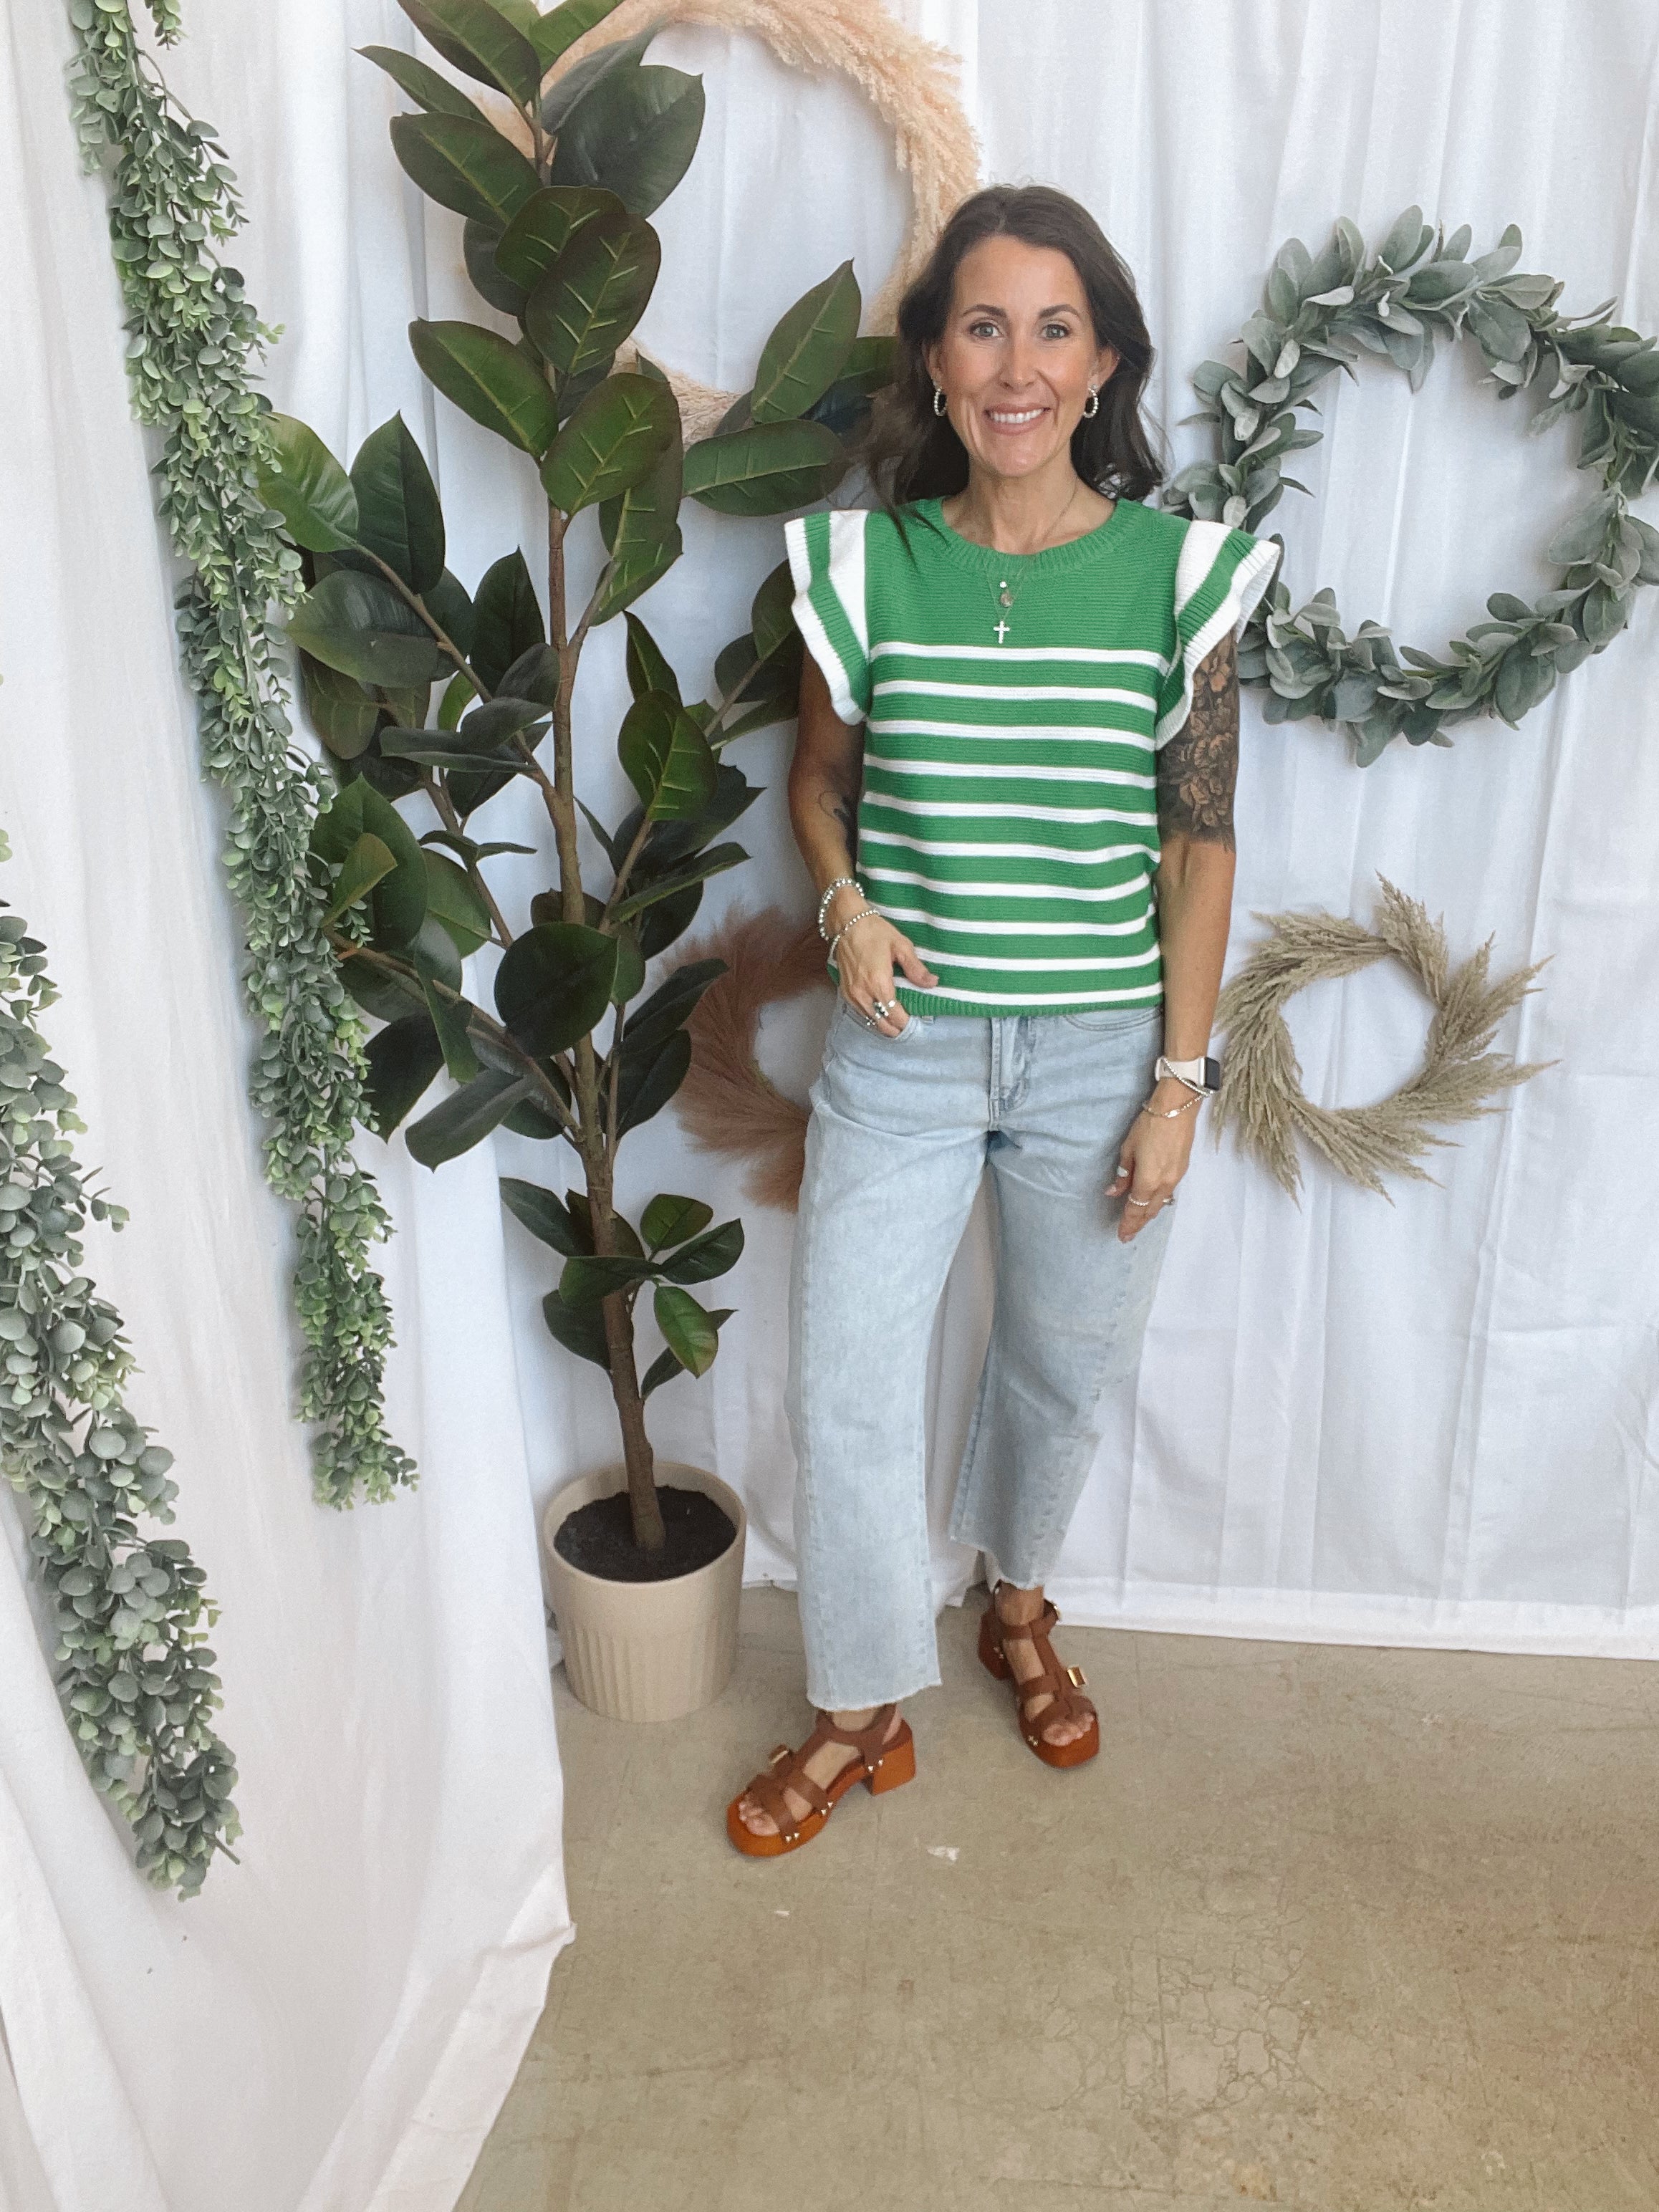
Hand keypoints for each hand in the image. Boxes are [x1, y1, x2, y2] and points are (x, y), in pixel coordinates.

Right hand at [836, 912, 936, 1034]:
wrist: (846, 923)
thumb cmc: (874, 931)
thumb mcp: (901, 946)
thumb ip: (916, 968)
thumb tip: (932, 983)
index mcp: (879, 983)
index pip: (895, 1015)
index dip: (906, 1023)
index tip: (916, 1022)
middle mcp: (863, 993)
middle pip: (881, 1024)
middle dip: (895, 1028)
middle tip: (908, 1025)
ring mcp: (852, 994)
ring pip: (870, 1020)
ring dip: (883, 1023)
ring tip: (896, 1019)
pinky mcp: (845, 991)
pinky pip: (860, 1012)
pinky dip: (872, 1015)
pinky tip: (881, 1010)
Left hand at [1107, 1080, 1198, 1240]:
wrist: (1177, 1109)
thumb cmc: (1149, 1125)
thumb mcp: (1129, 1149)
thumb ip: (1123, 1174)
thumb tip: (1113, 1191)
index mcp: (1148, 1180)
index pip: (1135, 1209)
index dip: (1128, 1224)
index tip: (1121, 1236)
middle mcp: (1164, 1184)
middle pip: (1149, 1211)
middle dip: (1138, 1224)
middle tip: (1128, 1235)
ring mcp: (1175, 1178)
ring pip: (1160, 1203)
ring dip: (1149, 1214)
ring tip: (1138, 1222)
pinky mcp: (1182, 1170)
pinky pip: (1168, 1193)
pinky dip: (1158, 1202)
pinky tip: (1152, 1202)